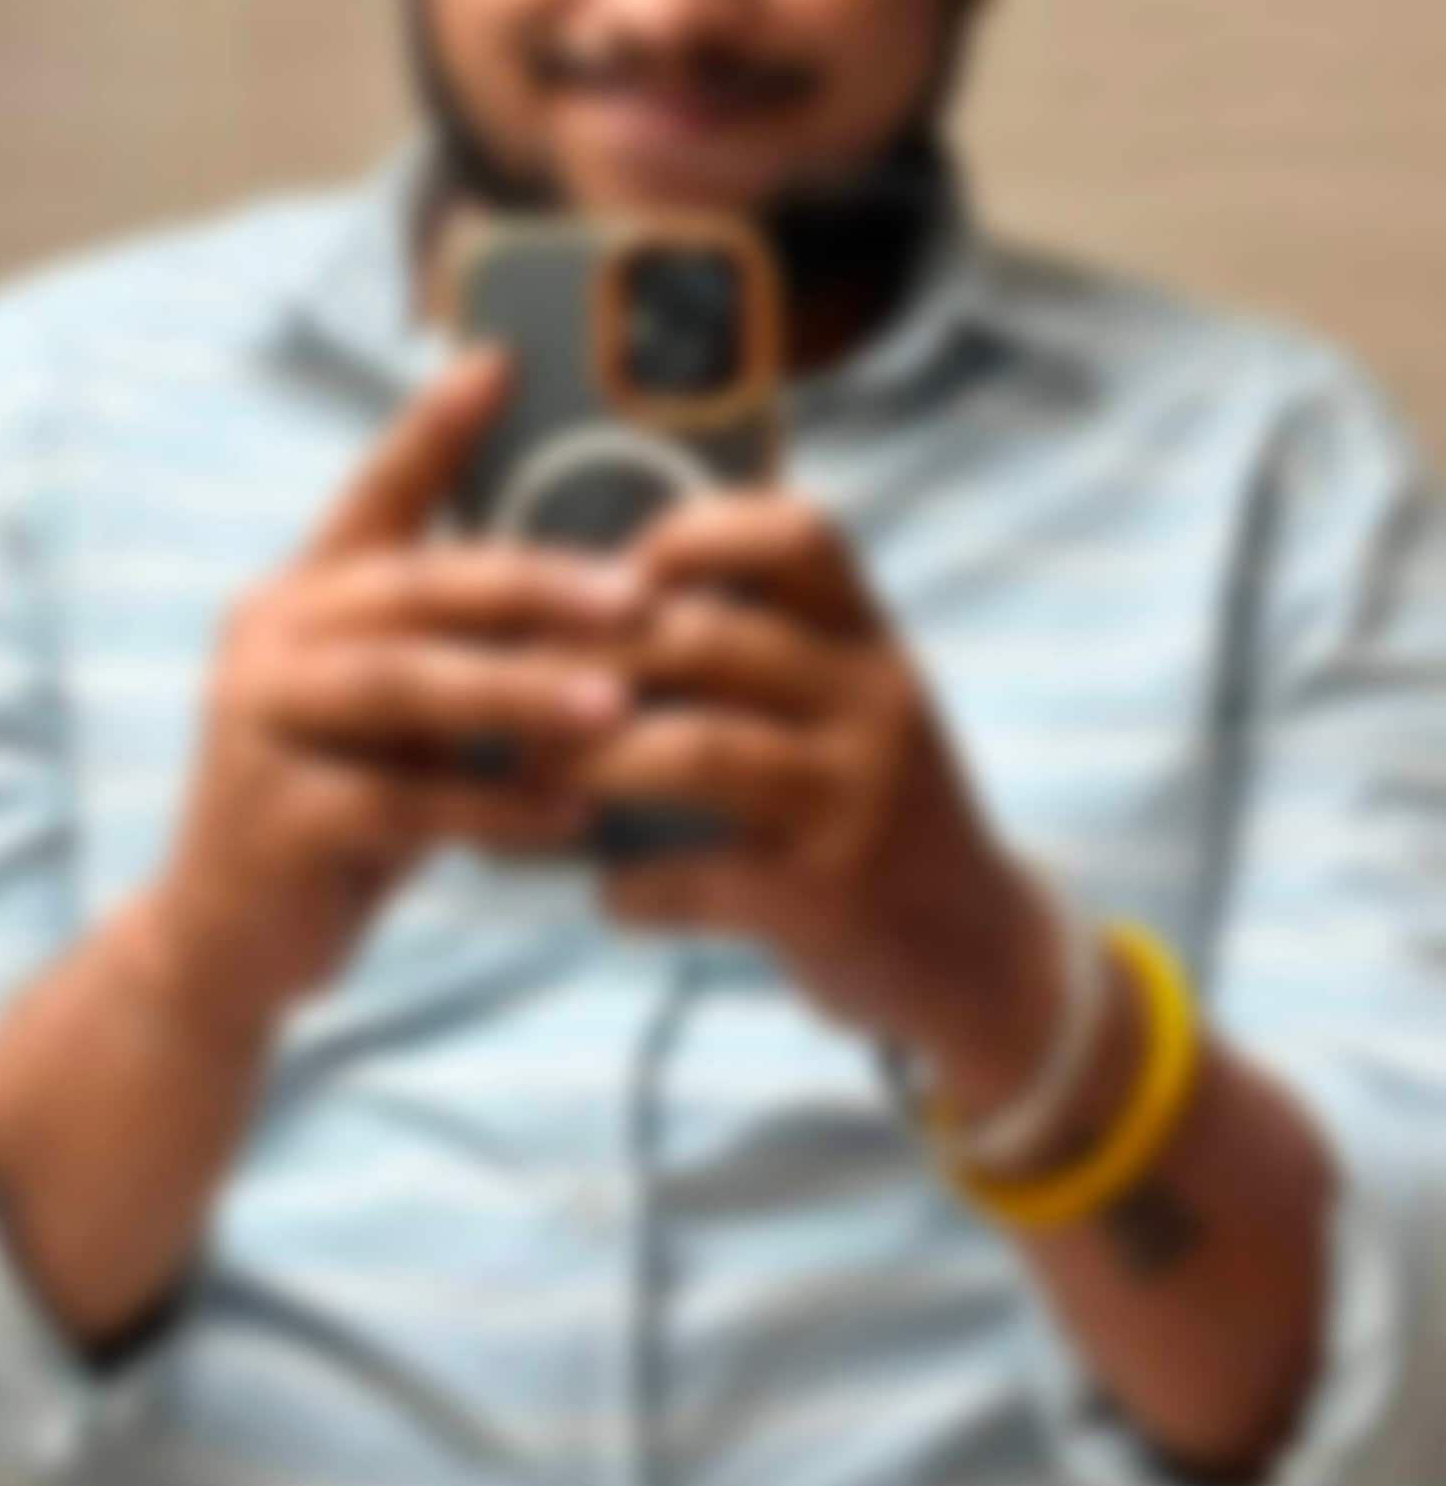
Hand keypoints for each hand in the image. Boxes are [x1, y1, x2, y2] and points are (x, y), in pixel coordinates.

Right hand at [148, 348, 649, 1042]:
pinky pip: (405, 804)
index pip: (375, 494)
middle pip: (413, 588)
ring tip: (619, 705)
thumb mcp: (391, 714)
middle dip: (531, 585)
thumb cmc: (341, 807)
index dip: (434, 428)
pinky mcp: (272, 816)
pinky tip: (572, 816)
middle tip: (635, 595)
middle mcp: (269, 638)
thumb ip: (449, 650)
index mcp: (302, 597)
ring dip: (521, 694)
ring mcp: (259, 722)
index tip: (502, 362)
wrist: (225, 944)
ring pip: (407, 688)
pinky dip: (495, 810)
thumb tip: (597, 592)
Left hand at [579, 489, 1057, 1084]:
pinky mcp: (832, 892)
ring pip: (694, 749)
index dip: (686, 535)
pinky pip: (702, 874)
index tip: (606, 580)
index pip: (794, 533)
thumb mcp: (848, 703)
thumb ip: (765, 643)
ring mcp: (857, 796)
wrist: (974, 953)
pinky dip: (633, 886)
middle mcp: (874, 700)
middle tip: (511, 690)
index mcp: (869, 639)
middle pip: (708, 637)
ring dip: (588, 761)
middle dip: (586, 660)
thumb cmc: (867, 806)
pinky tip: (606, 893)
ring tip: (534, 777)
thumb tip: (599, 589)